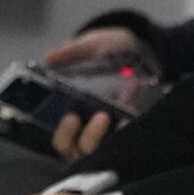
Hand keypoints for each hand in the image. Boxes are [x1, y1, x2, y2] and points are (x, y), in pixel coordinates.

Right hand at [43, 27, 138, 158]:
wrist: (143, 48)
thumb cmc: (112, 50)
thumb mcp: (92, 44)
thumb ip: (72, 51)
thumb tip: (50, 57)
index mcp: (71, 115)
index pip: (62, 139)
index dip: (64, 133)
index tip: (71, 117)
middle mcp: (90, 130)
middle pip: (83, 150)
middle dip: (91, 137)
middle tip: (101, 116)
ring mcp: (112, 132)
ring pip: (106, 149)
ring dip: (113, 136)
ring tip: (122, 118)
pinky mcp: (133, 129)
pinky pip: (129, 139)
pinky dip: (130, 132)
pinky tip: (133, 119)